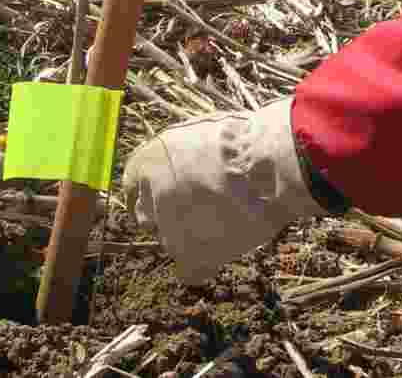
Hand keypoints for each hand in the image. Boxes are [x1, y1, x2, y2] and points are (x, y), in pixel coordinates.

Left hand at [122, 99, 322, 283]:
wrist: (266, 162)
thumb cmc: (243, 141)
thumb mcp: (202, 133)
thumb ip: (183, 155)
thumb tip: (182, 167)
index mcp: (150, 158)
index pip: (135, 183)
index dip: (153, 190)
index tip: (169, 194)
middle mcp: (151, 192)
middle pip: (149, 215)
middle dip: (170, 213)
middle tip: (203, 206)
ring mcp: (168, 225)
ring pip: (173, 241)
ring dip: (193, 235)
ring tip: (228, 219)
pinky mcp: (188, 252)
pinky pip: (188, 269)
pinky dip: (203, 263)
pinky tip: (224, 247)